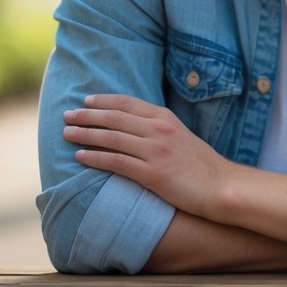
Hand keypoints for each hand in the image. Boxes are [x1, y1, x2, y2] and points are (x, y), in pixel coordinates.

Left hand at [63, 93, 229, 217]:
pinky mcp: (152, 173)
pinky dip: (95, 157)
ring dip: (86, 134)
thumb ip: (158, 129)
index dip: (104, 100)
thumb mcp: (181, 136)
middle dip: (87, 115)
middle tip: (67, 115)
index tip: (85, 101)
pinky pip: (116, 162)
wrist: (220, 185)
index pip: (128, 103)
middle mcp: (159, 130)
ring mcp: (156, 151)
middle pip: (115, 118)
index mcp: (165, 118)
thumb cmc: (201, 164)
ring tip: (67, 133)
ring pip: (111, 137)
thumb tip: (133, 127)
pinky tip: (80, 156)